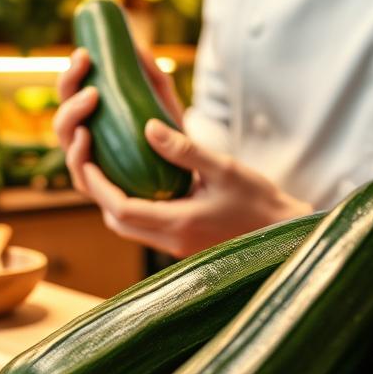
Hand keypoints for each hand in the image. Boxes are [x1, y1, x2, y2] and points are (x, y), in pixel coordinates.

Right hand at [54, 44, 183, 195]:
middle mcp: (85, 139)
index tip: (84, 53)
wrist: (188, 179)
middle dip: (68, 85)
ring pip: (65, 137)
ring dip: (71, 114)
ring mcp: (88, 163)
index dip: (72, 73)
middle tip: (85, 64)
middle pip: (63, 110)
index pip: (72, 93)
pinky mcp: (97, 188)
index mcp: (94, 117)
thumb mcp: (165, 106)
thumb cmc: (170, 140)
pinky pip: (79, 172)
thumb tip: (139, 46)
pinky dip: (77, 153)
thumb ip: (154, 78)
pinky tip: (86, 135)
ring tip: (91, 96)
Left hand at [82, 119, 312, 257]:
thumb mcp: (225, 168)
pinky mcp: (182, 243)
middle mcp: (171, 241)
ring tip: (109, 165)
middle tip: (92, 158)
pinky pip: (144, 227)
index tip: (87, 157)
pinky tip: (138, 180)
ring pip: (128, 227)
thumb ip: (185, 149)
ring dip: (113, 200)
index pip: (121, 208)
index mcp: (178, 224)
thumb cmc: (260, 201)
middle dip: (98, 191)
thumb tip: (148, 127)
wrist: (285, 233)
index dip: (98, 184)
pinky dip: (132, 205)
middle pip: (117, 222)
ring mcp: (176, 246)